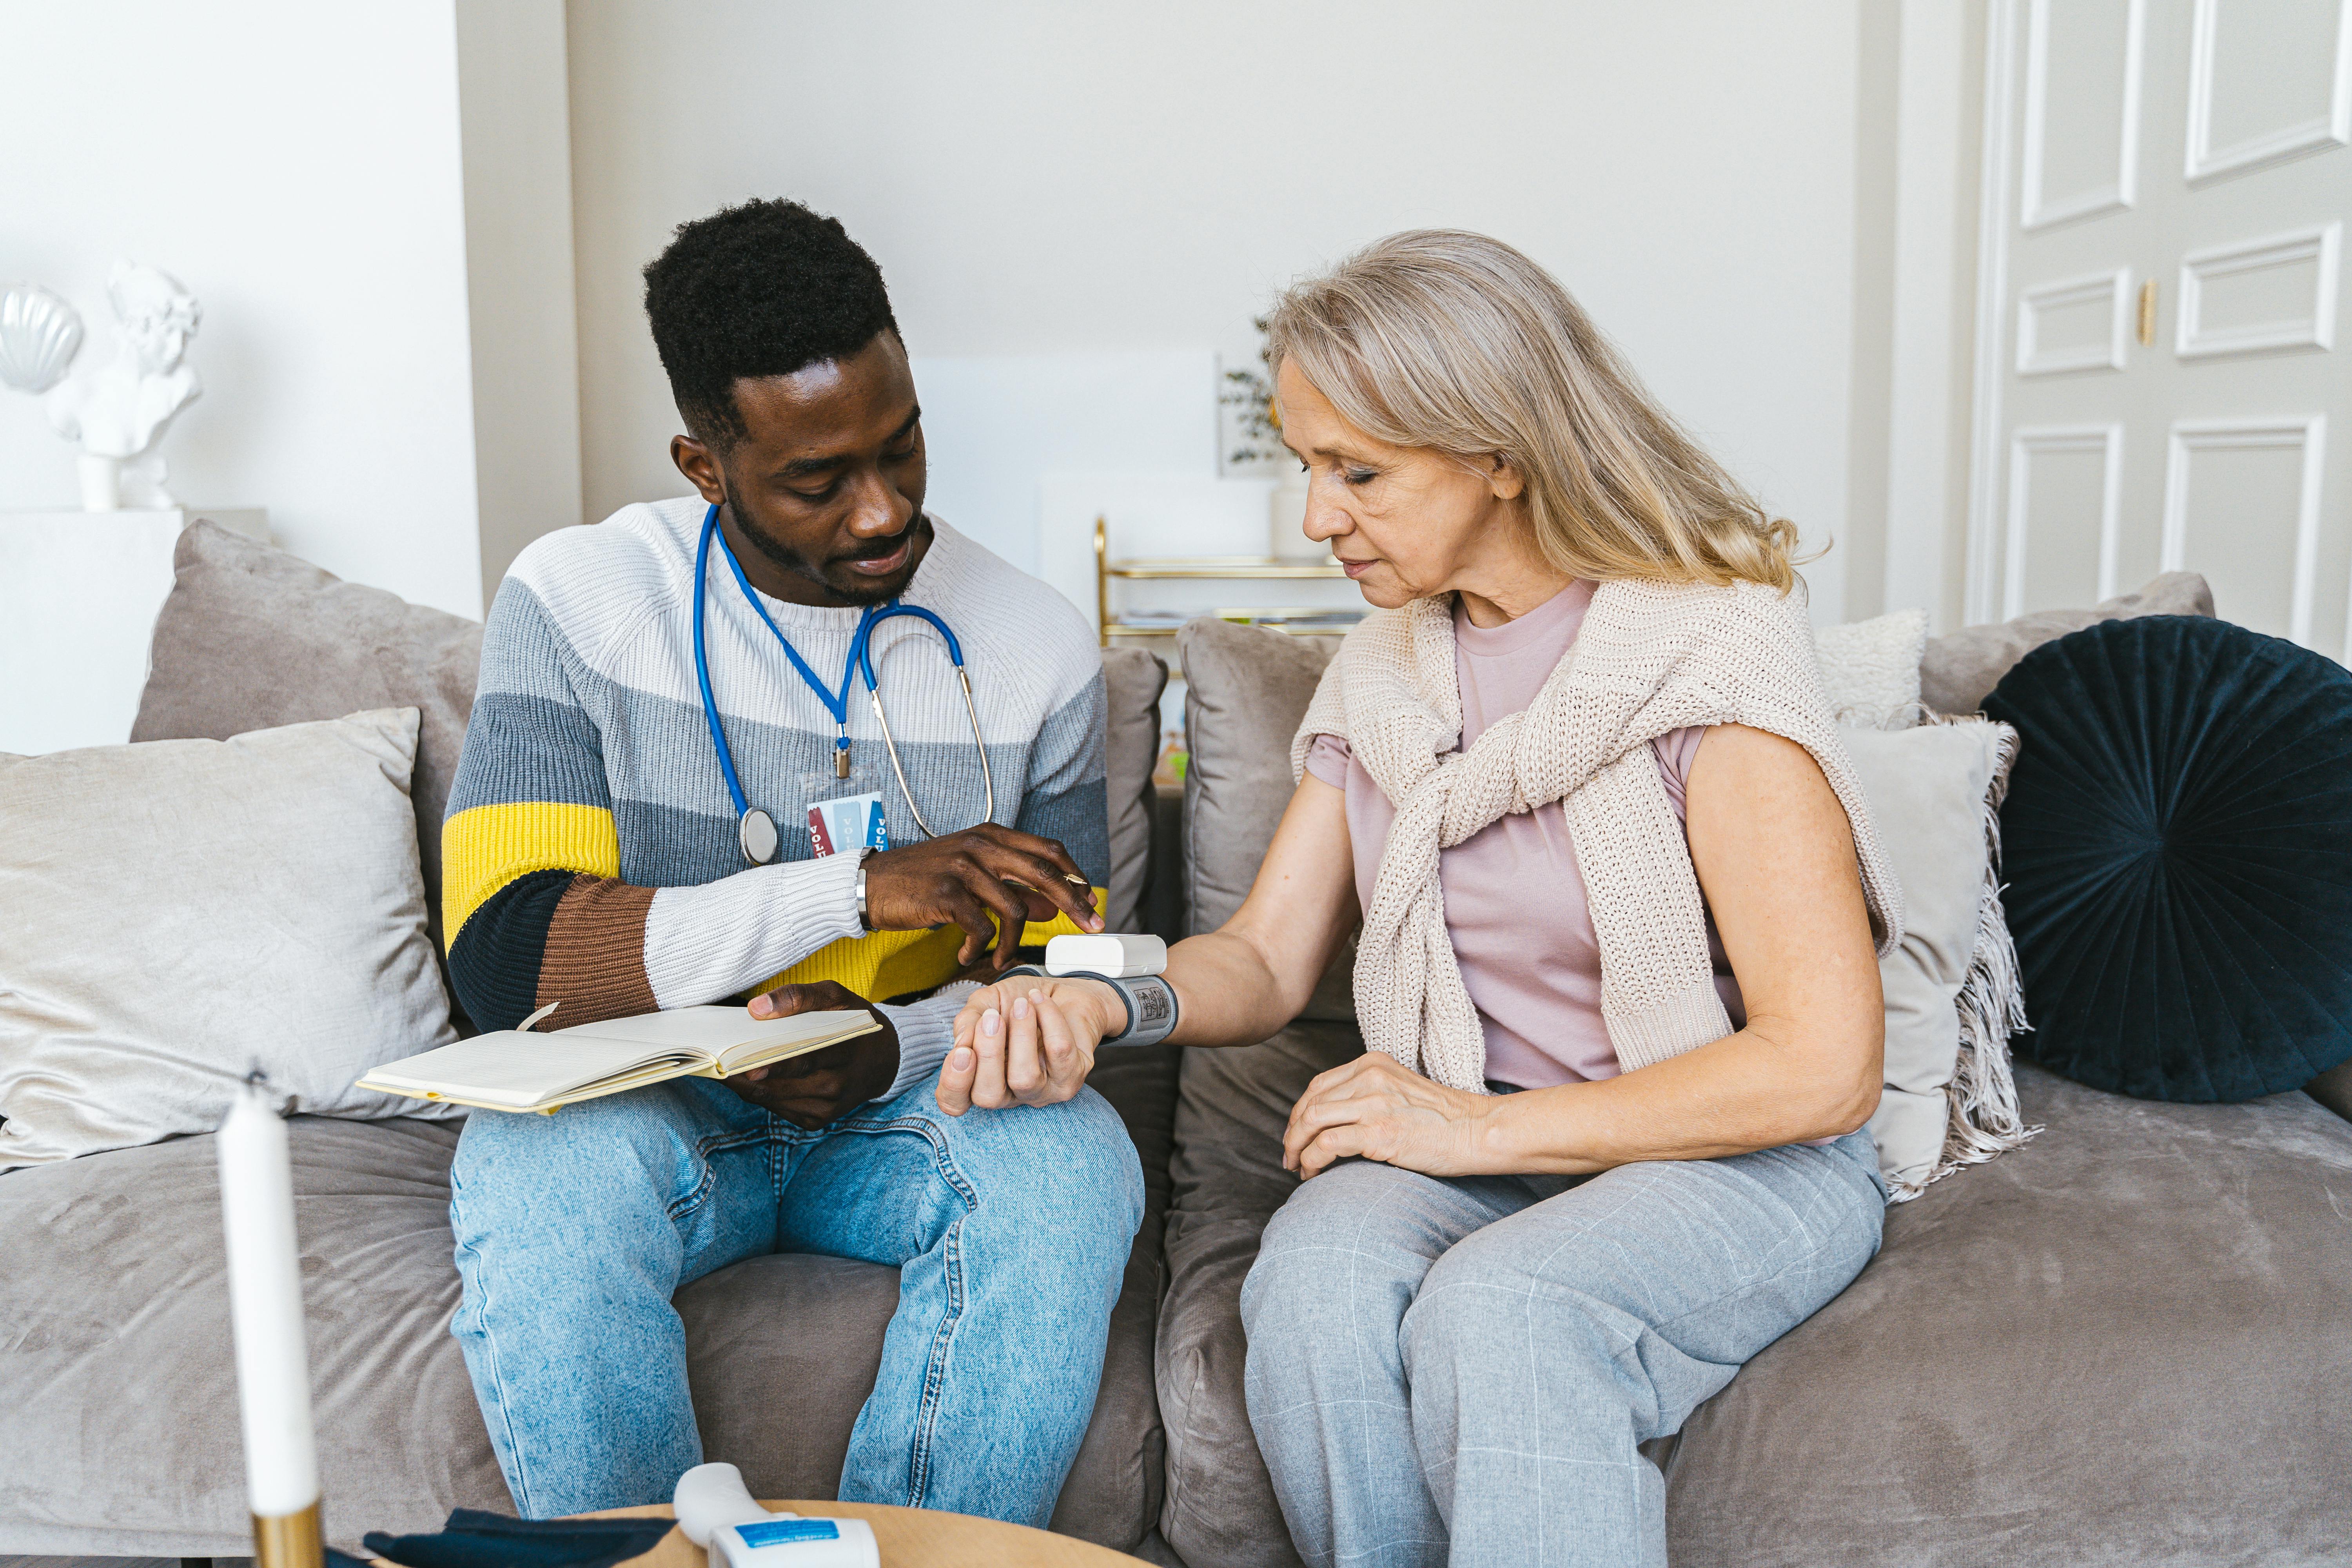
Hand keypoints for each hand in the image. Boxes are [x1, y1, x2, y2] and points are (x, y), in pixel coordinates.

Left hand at [725, 982, 899, 1128]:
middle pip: (780, 1086)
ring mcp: (826, 1108)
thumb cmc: (856, 1022)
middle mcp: (836, 1086)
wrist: (885, 1060)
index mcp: (844, 1052)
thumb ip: (799, 997)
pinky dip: (762, 1095)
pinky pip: (779, 1110)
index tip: (742, 1064)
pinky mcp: (817, 1121)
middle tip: (718, 1065)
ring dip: (748, 1087)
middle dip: (746, 1078)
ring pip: (774, 1101)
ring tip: (727, 1069)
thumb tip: (757, 1008)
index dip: (772, 1065)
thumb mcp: (837, 996)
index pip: (804, 1060)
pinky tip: (753, 1080)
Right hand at [860, 824, 1103, 971]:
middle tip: (1090, 927)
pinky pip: (982, 927)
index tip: (1090, 902)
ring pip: (1014, 907)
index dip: (1074, 876)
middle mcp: (980, 845)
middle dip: (1072, 902)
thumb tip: (1052, 905)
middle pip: (1043, 871)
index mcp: (990, 835)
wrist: (870, 886)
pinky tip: (970, 955)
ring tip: (1001, 957)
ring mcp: (963, 867)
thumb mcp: (971, 878)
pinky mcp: (946, 893)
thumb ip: (1011, 888)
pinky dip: (982, 947)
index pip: (1048, 849)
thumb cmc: (922, 882)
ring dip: (1014, 940)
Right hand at [936, 974, 1120, 1115]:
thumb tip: (962, 1042)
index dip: (954, 1084)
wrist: (1061, 992)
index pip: (957, 1103)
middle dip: (988, 1054)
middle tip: (992, 1018)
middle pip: (989, 1096)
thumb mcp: (985, 1003)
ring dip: (1021, 1034)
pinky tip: (1040, 1000)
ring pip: (1025, 1078)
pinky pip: (1059, 1051)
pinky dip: (1049, 1018)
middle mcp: (1010, 1094)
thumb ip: (967, 1021)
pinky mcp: (1072, 1078)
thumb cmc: (1017, 1002)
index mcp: (981, 1080)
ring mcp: (1043, 1092)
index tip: (962, 1051)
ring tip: (1022, 1004)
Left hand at [1283, 1052, 1498, 1179]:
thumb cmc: (1442, 1119)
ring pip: (1312, 1122)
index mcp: (1372, 1064)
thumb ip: (1368, 1095)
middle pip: (1310, 1103)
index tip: (1295, 1133)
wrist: (1476, 1130)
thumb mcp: (1399, 1091)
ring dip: (1296, 1147)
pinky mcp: (1378, 1131)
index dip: (1299, 1112)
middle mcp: (1369, 1077)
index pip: (1318, 1085)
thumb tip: (1333, 1121)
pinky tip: (1313, 1172)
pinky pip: (1327, 1144)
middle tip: (1289, 1155)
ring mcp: (1373, 1103)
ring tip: (1297, 1167)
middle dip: (1292, 1132)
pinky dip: (1312, 1160)